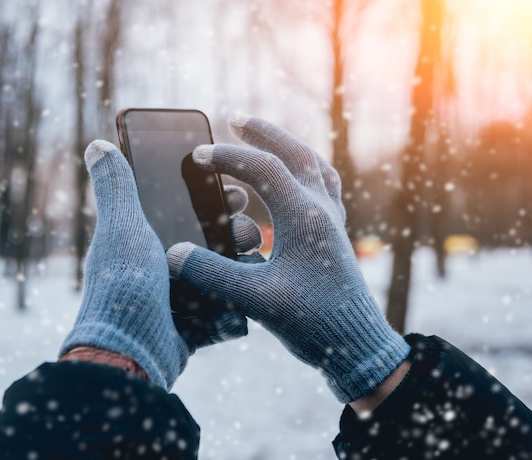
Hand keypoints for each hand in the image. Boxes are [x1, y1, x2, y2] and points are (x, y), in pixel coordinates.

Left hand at [60, 141, 260, 389]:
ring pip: (218, 272)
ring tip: (254, 254)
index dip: (210, 197)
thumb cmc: (122, 285)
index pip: (183, 209)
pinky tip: (253, 285)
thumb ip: (115, 187)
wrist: (130, 353)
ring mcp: (177, 296)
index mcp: (144, 241)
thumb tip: (95, 144)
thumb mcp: (121, 228)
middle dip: (232, 229)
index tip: (232, 190)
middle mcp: (161, 266)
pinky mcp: (192, 324)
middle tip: (248, 225)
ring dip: (239, 262)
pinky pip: (222, 306)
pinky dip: (237, 296)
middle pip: (206, 239)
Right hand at [167, 115, 409, 402]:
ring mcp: (332, 222)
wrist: (358, 346)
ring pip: (315, 168)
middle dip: (265, 133)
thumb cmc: (314, 322)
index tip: (198, 155)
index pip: (263, 168)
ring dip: (290, 148)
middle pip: (296, 154)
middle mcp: (322, 211)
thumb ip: (213, 275)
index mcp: (304, 216)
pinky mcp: (336, 237)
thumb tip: (174, 254)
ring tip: (267, 142)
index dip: (228, 156)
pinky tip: (293, 185)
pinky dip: (306, 174)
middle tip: (238, 120)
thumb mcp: (257, 299)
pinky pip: (325, 189)